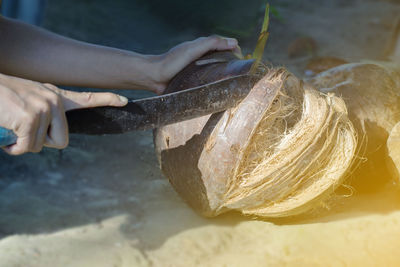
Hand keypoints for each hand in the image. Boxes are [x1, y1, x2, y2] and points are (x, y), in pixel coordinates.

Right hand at [0, 73, 127, 154]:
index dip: (107, 100)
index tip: (125, 101)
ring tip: (11, 126)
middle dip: (43, 143)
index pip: (87, 98)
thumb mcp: (28, 102)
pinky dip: (14, 148)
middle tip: (24, 131)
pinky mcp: (30, 117)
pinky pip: (27, 147)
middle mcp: (53, 100)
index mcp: (55, 96)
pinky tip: (6, 136)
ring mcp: (43, 108)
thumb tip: (52, 139)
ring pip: (40, 146)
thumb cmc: (1, 99)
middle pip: (62, 141)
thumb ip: (44, 116)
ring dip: (23, 143)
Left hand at [151, 36, 240, 93]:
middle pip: (221, 60)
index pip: (223, 46)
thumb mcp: (194, 49)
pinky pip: (207, 83)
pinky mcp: (193, 82)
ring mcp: (196, 71)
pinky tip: (219, 91)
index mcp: (201, 48)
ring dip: (223, 77)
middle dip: (231, 65)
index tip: (241, 60)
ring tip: (232, 84)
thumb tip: (234, 42)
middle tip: (239, 74)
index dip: (233, 51)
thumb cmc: (173, 62)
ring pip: (214, 72)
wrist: (155, 77)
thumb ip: (212, 43)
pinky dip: (214, 85)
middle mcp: (200, 58)